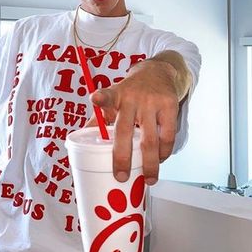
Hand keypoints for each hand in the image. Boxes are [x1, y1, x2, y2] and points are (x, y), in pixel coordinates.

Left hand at [86, 58, 179, 185]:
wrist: (156, 71)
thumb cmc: (130, 91)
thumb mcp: (114, 97)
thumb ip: (100, 117)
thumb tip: (81, 137)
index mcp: (116, 96)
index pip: (106, 96)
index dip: (100, 98)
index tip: (95, 98)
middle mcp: (133, 98)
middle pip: (126, 131)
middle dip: (122, 157)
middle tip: (120, 176)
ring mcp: (152, 103)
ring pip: (150, 140)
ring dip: (150, 163)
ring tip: (148, 179)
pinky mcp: (169, 106)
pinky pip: (167, 137)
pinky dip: (164, 153)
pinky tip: (160, 160)